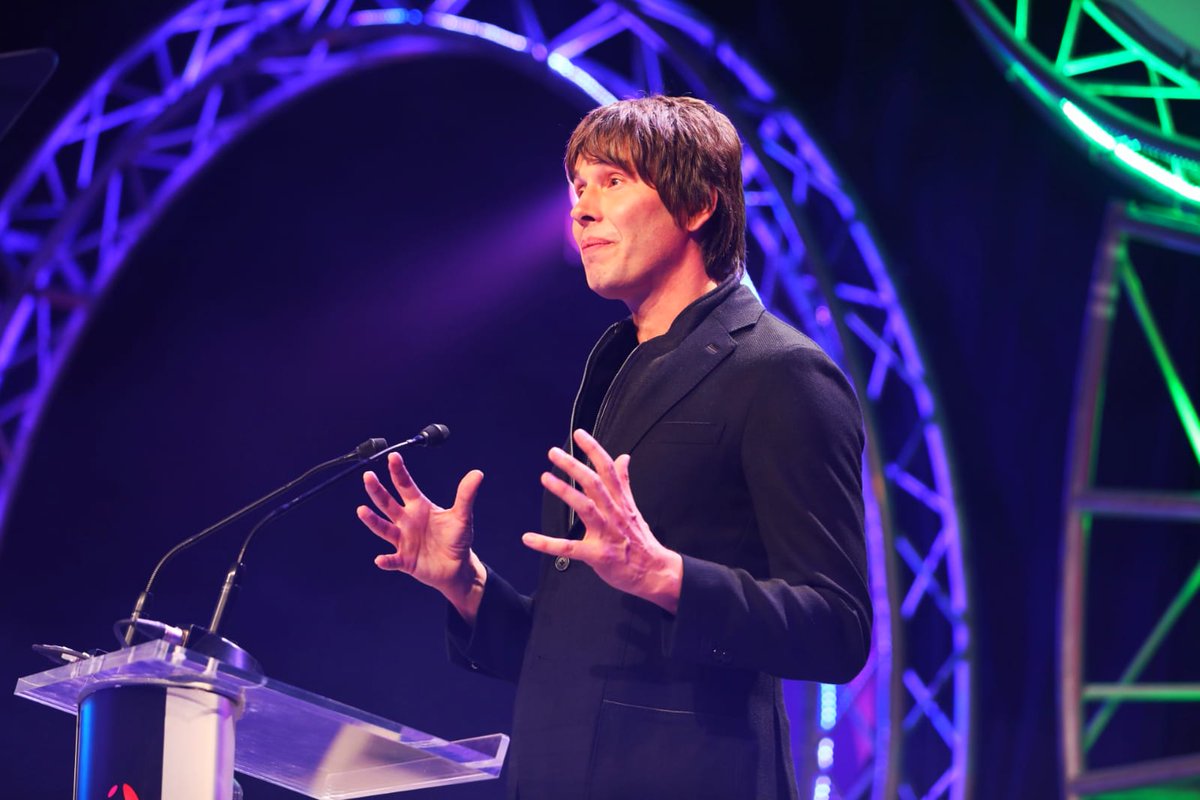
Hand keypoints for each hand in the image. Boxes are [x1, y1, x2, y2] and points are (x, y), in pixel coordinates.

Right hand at [357, 452, 485, 621]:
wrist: (457, 567)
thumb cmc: (457, 539)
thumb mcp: (462, 516)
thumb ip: (466, 495)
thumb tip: (477, 473)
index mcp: (419, 507)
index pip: (405, 486)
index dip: (398, 471)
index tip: (393, 456)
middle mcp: (407, 521)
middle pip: (388, 503)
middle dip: (377, 490)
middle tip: (368, 476)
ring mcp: (404, 540)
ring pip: (384, 528)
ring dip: (373, 521)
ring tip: (362, 510)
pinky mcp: (405, 559)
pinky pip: (393, 560)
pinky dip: (387, 560)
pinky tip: (380, 559)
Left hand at [523, 429, 682, 612]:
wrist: (654, 571)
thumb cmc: (640, 540)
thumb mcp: (633, 507)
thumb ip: (624, 482)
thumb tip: (623, 457)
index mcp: (621, 502)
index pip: (608, 469)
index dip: (594, 450)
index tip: (579, 434)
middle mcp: (614, 514)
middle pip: (594, 484)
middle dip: (574, 466)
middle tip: (554, 453)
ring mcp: (606, 534)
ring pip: (585, 508)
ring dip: (565, 491)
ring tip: (546, 478)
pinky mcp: (597, 555)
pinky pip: (570, 548)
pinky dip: (548, 544)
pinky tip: (529, 538)